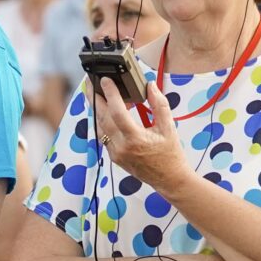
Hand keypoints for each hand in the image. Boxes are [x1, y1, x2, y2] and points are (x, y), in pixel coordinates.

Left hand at [92, 75, 190, 195]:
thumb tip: (150, 85)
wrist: (169, 179)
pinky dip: (102, 121)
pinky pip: (103, 135)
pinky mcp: (113, 156)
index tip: (105, 80)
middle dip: (94, 98)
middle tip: (89, 82)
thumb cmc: (171, 154)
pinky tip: (104, 111)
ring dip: (96, 109)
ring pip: (99, 127)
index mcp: (135, 139)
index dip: (110, 94)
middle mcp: (120, 146)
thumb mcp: (168, 127)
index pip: (117, 112)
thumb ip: (159, 104)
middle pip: (101, 118)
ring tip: (94, 93)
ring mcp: (115, 153)